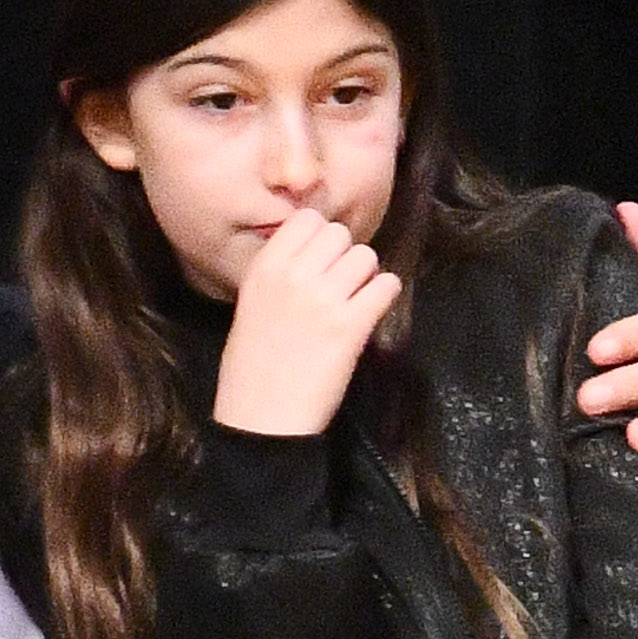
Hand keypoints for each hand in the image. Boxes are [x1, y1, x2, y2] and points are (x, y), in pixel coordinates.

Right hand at [212, 209, 401, 437]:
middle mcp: (294, 275)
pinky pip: (387, 286)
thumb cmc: (252, 369)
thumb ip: (280, 272)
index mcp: (264, 268)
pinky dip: (384, 297)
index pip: (307, 219)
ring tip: (353, 303)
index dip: (321, 237)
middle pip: (341, 234)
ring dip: (366, 277)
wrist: (261, 419)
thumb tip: (316, 250)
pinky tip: (369, 314)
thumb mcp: (251, 306)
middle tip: (339, 286)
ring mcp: (324, 299)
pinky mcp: (351, 326)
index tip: (320, 261)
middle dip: (345, 257)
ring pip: (366, 257)